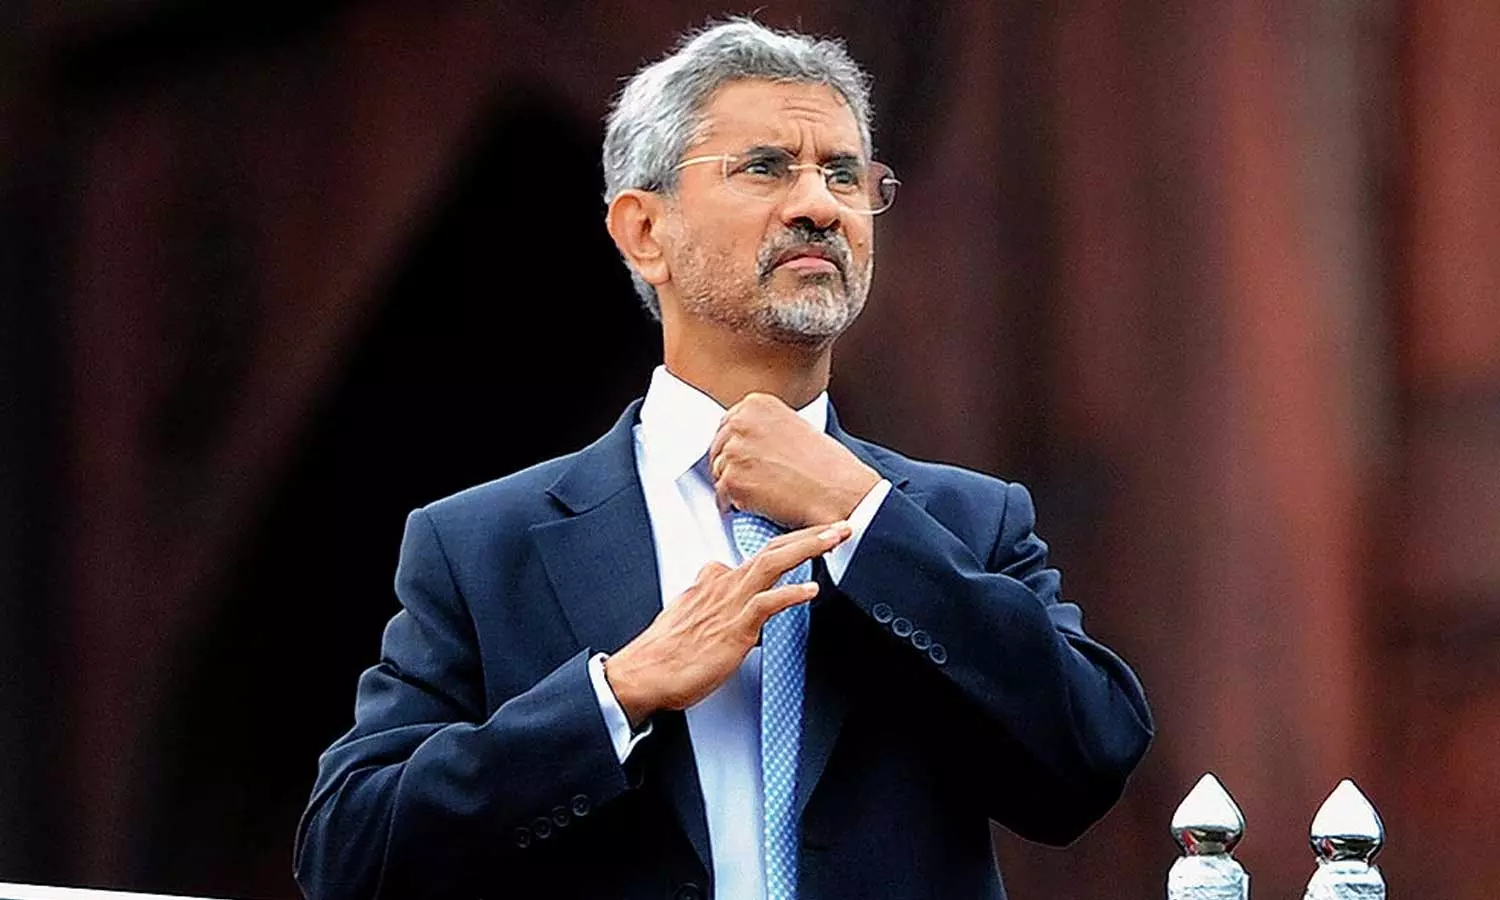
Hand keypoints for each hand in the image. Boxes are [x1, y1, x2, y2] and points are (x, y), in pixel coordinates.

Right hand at [603, 521, 851, 726]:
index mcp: (714, 582)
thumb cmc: (664, 653)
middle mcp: (723, 585)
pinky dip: (791, 594)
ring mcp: (729, 604)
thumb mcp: (691, 618)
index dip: (789, 546)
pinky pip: (766, 604)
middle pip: (772, 549)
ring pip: (773, 563)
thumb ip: (713, 606)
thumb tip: (733, 607)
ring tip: (835, 538)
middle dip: (808, 534)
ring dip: (808, 547)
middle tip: (837, 525)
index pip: (758, 556)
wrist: (643, 674)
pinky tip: (811, 589)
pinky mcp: (733, 628)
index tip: (813, 539)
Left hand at [709, 393, 881, 527]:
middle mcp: (741, 422)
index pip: (727, 424)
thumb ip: (764, 428)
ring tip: (764, 493)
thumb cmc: (828, 467)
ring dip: (734, 487)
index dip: (737, 446)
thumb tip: (744, 443)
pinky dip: (736, 506)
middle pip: (717, 449)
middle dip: (732, 466)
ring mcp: (735, 451)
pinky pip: (721, 498)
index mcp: (757, 404)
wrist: (841, 494)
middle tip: (756, 481)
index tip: (748, 458)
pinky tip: (761, 504)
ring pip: (718, 474)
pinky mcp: (732, 481)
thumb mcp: (795, 427)